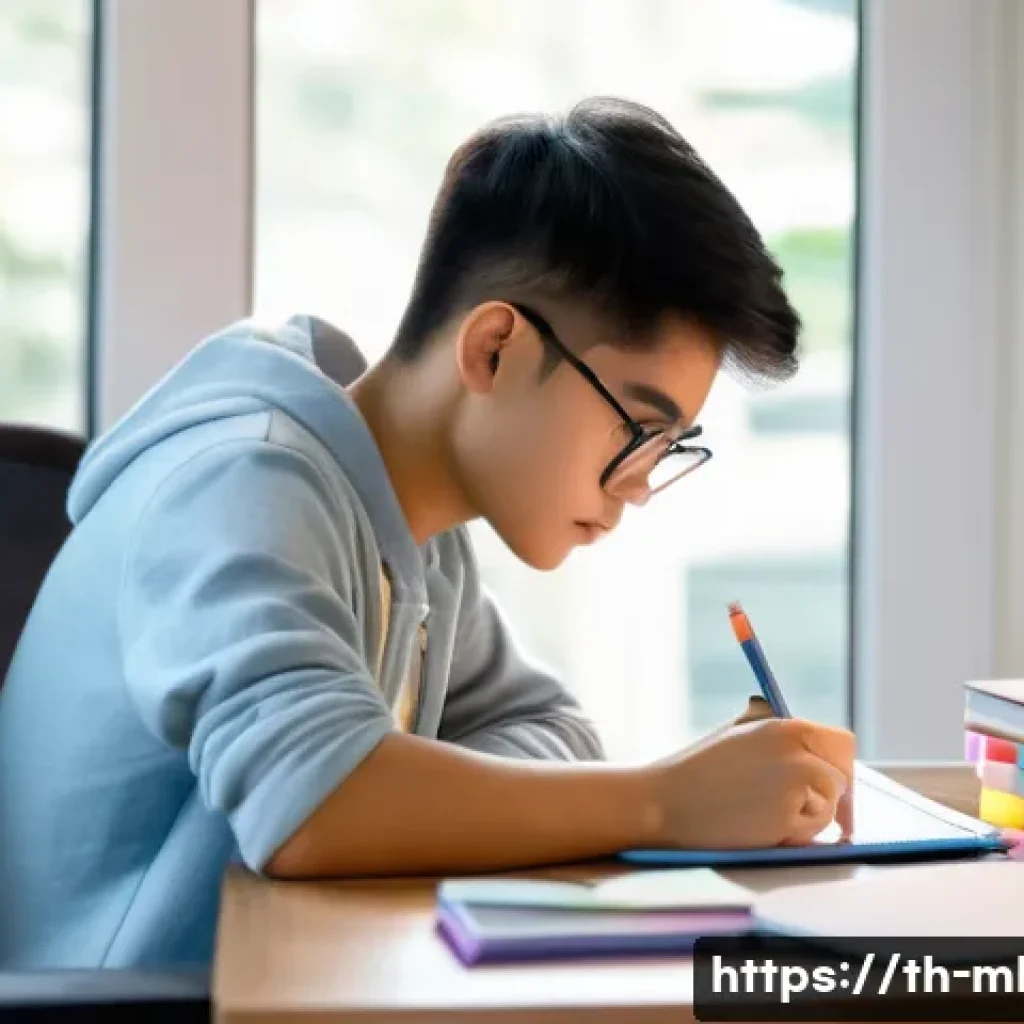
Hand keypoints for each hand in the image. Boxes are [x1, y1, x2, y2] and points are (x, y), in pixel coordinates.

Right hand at [646, 716, 854, 848]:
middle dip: (832, 795)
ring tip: (767, 815)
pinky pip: (814, 831)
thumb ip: (778, 733)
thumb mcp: (738, 734)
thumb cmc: (697, 771)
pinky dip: (796, 835)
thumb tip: (815, 745)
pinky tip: (761, 827)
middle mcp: (797, 751)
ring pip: (830, 806)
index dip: (838, 765)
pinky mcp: (790, 816)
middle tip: (813, 812)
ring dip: (810, 817)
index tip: (833, 784)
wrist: (665, 801)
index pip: (840, 743)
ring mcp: (796, 784)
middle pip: (842, 775)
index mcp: (785, 726)